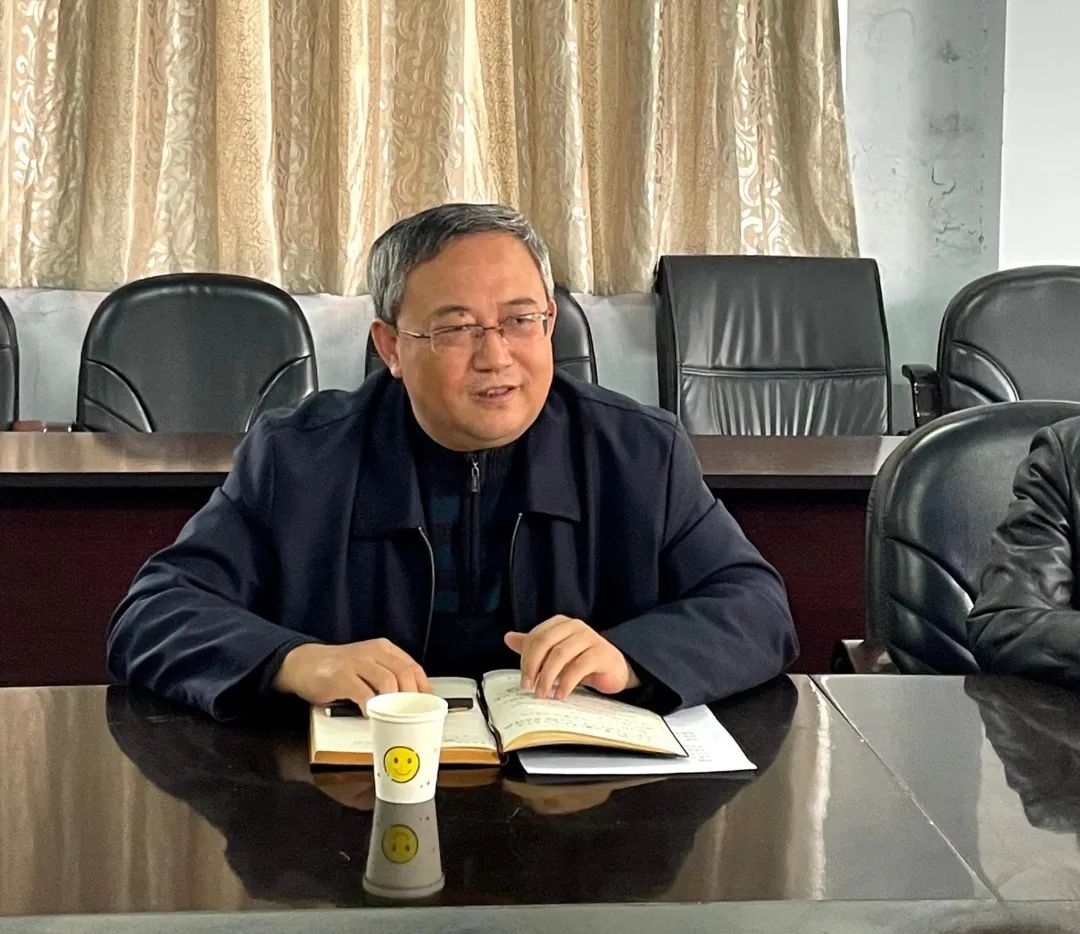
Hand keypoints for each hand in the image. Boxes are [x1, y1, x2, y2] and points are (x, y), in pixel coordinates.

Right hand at [272, 639, 429, 711]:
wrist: (304, 663)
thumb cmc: (339, 670)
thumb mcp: (367, 666)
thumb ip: (386, 676)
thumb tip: (410, 701)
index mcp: (383, 649)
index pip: (413, 666)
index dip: (424, 687)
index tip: (428, 704)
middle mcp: (373, 652)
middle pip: (404, 673)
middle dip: (412, 697)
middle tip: (411, 714)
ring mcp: (357, 663)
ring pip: (388, 681)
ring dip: (393, 702)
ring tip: (392, 715)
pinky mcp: (341, 676)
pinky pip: (363, 693)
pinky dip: (370, 707)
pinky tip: (369, 714)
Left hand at [503, 616, 640, 699]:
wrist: (613, 670)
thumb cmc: (581, 660)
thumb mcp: (555, 653)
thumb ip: (533, 645)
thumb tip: (508, 637)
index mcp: (561, 623)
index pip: (536, 636)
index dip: (526, 658)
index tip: (523, 678)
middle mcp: (575, 626)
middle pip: (546, 642)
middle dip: (533, 666)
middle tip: (529, 687)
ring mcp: (590, 637)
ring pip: (561, 654)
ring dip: (548, 676)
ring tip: (543, 694)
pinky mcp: (602, 653)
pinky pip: (579, 666)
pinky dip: (566, 683)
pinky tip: (560, 694)